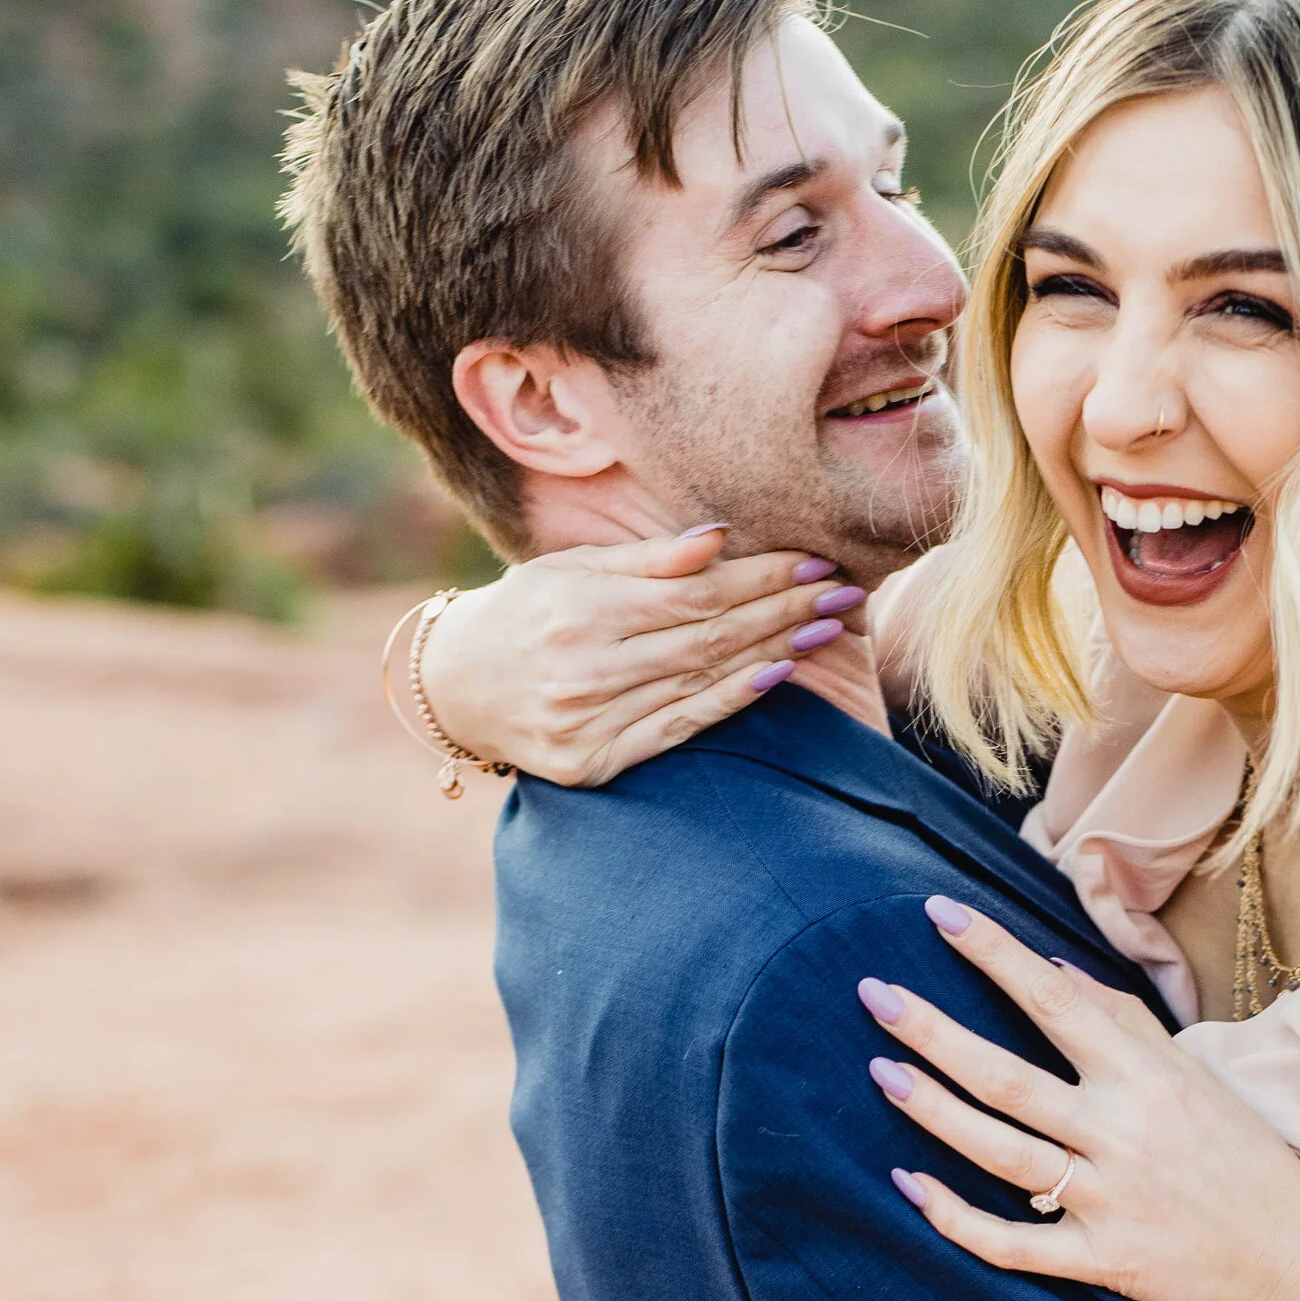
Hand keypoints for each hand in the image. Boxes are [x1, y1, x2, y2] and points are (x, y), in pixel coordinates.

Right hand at [413, 526, 868, 786]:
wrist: (457, 689)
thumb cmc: (527, 613)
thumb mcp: (570, 569)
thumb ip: (645, 560)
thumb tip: (719, 538)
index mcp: (579, 607)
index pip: (694, 592)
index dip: (761, 575)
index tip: (815, 559)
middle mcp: (584, 665)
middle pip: (708, 634)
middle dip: (784, 609)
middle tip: (843, 592)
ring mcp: (588, 719)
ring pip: (701, 679)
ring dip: (775, 651)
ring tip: (829, 628)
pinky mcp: (593, 762)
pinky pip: (678, 727)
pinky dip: (731, 701)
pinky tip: (779, 675)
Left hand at [865, 896, 1299, 1300]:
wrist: (1299, 1266)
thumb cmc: (1247, 1161)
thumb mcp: (1198, 1076)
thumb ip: (1127, 1022)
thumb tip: (1054, 966)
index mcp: (1149, 1077)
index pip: (1056, 999)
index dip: (993, 954)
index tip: (937, 915)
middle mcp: (1124, 1132)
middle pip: (1007, 1075)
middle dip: (934, 1031)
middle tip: (874, 994)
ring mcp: (1110, 1199)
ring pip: (999, 1150)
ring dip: (933, 1111)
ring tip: (881, 1072)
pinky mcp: (1102, 1260)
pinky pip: (1010, 1242)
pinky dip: (955, 1219)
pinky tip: (909, 1185)